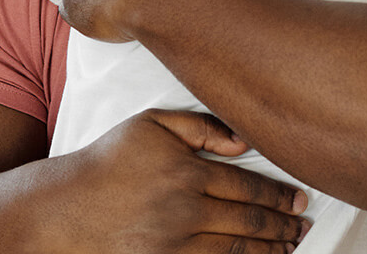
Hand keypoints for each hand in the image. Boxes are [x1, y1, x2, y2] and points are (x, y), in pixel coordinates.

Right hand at [48, 108, 309, 252]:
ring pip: (236, 250)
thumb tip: (243, 142)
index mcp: (187, 172)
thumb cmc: (108, 162)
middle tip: (303, 226)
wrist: (64, 210)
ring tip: (289, 247)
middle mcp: (185, 210)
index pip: (248, 186)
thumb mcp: (151, 125)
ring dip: (269, 250)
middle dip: (283, 225)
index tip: (300, 200)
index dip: (280, 195)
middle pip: (249, 221)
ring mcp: (174, 244)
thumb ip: (200, 126)